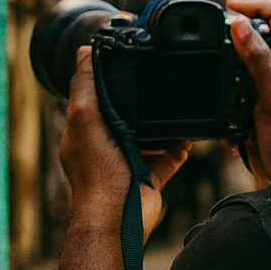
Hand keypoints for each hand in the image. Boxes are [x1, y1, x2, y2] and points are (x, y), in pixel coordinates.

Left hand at [60, 47, 189, 237]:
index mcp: (85, 132)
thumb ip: (85, 86)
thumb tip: (82, 53)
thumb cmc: (97, 173)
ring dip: (162, 125)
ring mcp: (128, 162)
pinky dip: (178, 148)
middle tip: (156, 83)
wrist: (118, 217)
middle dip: (139, 102)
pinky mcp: (149, 177)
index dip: (107, 81)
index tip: (125, 63)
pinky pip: (168, 157)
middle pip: (124, 116)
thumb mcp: (85, 118)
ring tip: (177, 107)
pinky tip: (188, 137)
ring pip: (148, 136)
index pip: (94, 100)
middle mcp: (104, 146)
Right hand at [227, 0, 270, 184]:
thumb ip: (258, 61)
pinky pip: (243, 86)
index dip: (253, 5)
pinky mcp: (265, 103)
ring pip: (249, 60)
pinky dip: (231, 93)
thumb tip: (240, 25)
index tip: (228, 7)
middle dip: (237, 34)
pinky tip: (227, 111)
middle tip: (215, 38)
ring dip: (231, 67)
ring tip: (217, 77)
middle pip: (262, 32)